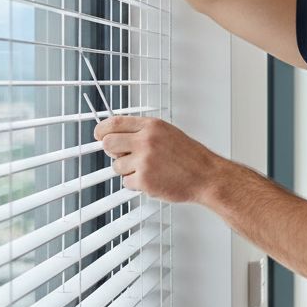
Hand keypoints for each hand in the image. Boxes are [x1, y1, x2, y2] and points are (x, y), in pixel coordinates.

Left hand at [94, 115, 220, 202]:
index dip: (102, 130)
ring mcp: (144, 160)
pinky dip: (137, 184)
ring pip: (116, 166)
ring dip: (128, 170)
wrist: (207, 176)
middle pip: (108, 144)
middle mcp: (146, 140)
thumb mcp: (168, 133)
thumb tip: (116, 136)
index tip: (99, 135)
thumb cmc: (190, 157)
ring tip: (149, 170)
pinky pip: (127, 182)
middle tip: (123, 156)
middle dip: (112, 152)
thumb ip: (143, 132)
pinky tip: (154, 179)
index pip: (114, 123)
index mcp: (152, 126)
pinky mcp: (144, 180)